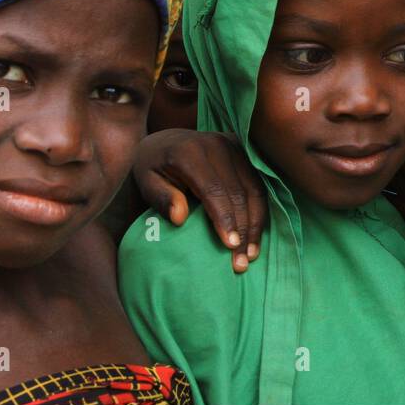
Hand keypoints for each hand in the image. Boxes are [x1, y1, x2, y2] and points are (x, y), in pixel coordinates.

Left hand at [132, 129, 266, 272]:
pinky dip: (259, 212)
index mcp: (190, 151)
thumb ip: (160, 198)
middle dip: (242, 229)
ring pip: (254, 189)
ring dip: (255, 224)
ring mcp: (234, 145)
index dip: (224, 218)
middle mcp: (216, 144)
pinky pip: (258, 185)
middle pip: (238, 192)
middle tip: (241, 262)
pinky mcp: (244, 151)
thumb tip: (179, 218)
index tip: (229, 246)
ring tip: (251, 255)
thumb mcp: (146, 182)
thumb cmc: (153, 168)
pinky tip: (255, 236)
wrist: (165, 142)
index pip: (213, 189)